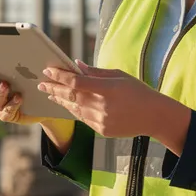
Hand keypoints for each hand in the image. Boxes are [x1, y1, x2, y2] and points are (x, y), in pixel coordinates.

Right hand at [0, 61, 54, 125]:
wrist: (45, 104)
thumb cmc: (36, 82)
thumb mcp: (31, 69)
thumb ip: (24, 60)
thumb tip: (25, 42)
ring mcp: (1, 104)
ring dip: (0, 93)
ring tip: (6, 85)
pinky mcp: (9, 115)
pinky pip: (6, 112)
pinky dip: (11, 105)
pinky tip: (18, 97)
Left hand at [39, 61, 192, 152]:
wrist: (154, 117)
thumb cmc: (138, 91)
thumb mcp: (119, 76)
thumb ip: (95, 72)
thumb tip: (76, 65)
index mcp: (107, 89)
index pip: (77, 81)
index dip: (60, 76)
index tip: (48, 70)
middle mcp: (102, 106)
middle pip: (71, 96)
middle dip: (54, 88)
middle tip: (41, 84)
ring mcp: (101, 120)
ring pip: (74, 109)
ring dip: (61, 100)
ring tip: (50, 94)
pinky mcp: (102, 130)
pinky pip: (83, 119)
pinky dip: (73, 110)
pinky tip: (67, 104)